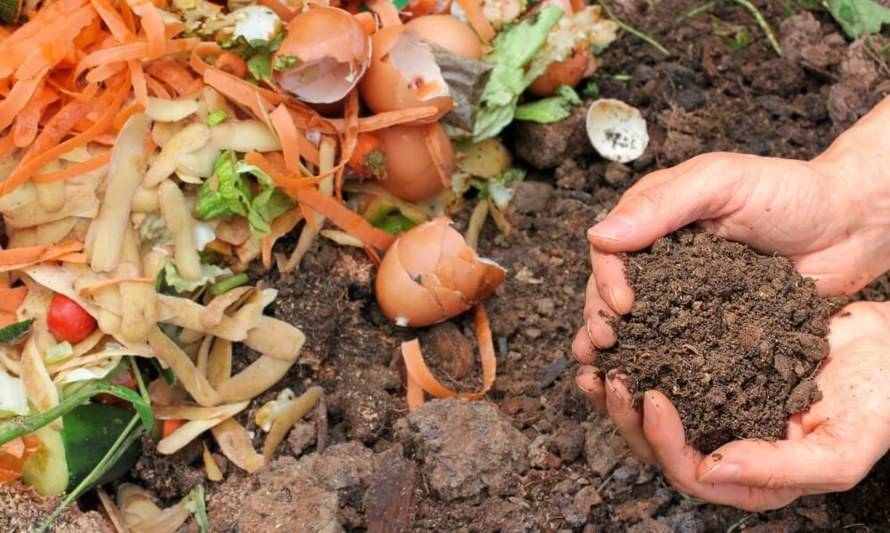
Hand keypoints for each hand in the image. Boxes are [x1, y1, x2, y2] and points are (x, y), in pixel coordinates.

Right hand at [574, 98, 889, 364]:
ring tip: (605, 372)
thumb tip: (598, 236)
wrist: (853, 226)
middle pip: (613, 290)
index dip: (606, 279)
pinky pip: (679, 345)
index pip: (610, 250)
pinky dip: (657, 364)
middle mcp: (663, 259)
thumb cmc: (790, 192)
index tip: (622, 305)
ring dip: (618, 347)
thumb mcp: (722, 182)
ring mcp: (686, 295)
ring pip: (639, 322)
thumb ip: (662, 204)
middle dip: (601, 317)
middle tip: (603, 345)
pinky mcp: (712, 325)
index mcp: (655, 219)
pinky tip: (644, 383)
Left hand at [578, 301, 889, 510]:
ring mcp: (717, 407)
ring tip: (596, 361)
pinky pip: (666, 368)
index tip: (651, 396)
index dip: (663, 441)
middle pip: (658, 446)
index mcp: (753, 476)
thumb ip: (780, 469)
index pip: (690, 473)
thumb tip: (711, 468)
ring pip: (652, 411)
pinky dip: (640, 356)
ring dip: (619, 391)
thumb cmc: (879, 402)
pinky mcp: (712, 370)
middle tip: (610, 377)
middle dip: (626, 416)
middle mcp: (727, 445)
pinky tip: (621, 337)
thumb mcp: (841, 447)